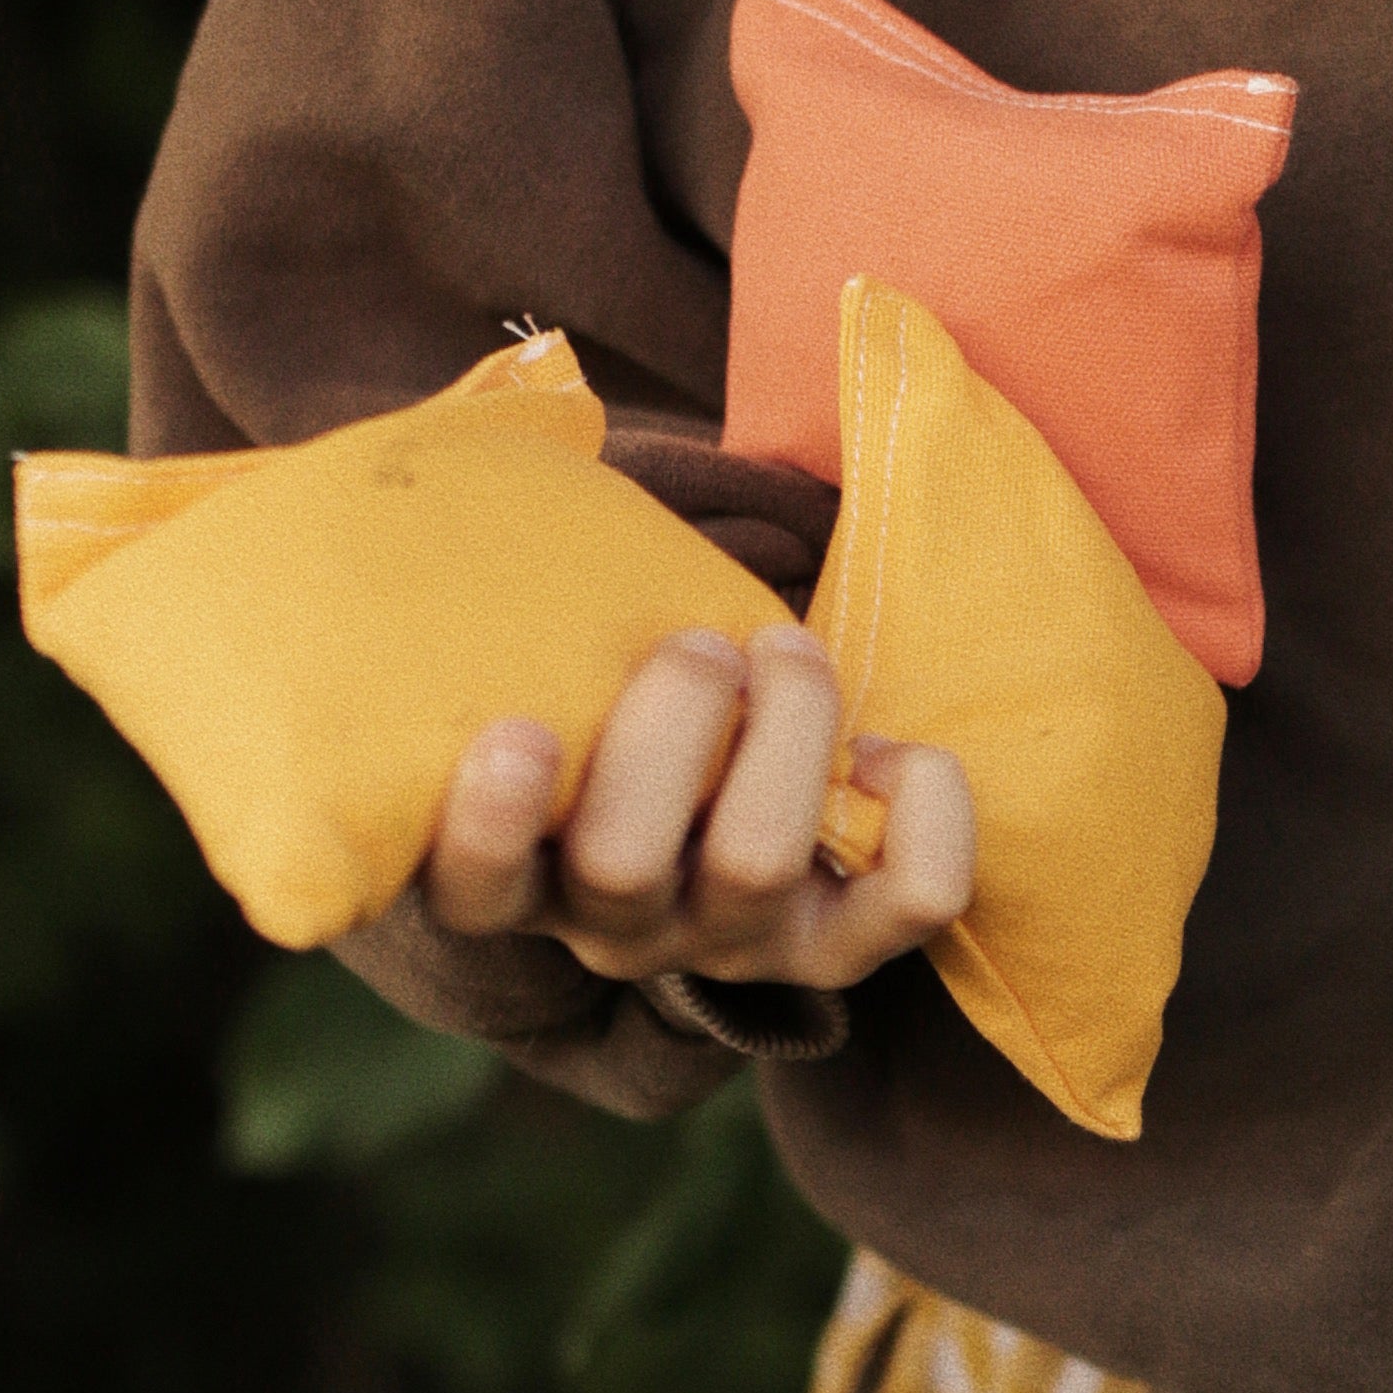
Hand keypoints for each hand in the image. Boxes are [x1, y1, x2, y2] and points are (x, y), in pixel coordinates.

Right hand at [422, 623, 974, 989]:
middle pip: (621, 862)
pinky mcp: (839, 948)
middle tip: (700, 643)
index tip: (520, 729)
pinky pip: (914, 897)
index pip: (472, 894)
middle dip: (675, 716)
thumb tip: (520, 444)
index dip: (490, 828)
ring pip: (757, 860)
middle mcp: (618, 931)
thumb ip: (551, 618)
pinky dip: (920, 805)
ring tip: (785, 654)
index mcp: (524, 876)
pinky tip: (883, 750)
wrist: (736, 778)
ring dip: (787, 723)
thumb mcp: (572, 674)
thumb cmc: (634, 701)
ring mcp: (730, 945)